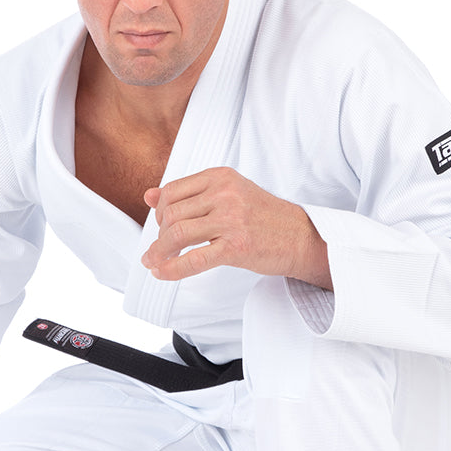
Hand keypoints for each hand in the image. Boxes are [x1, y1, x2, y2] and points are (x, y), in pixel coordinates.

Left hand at [141, 167, 331, 287]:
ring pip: (177, 235)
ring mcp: (231, 219)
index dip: (160, 211)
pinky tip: (162, 273)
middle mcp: (225, 193)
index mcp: (221, 177)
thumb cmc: (265, 218)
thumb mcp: (228, 194)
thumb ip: (190, 194)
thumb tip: (149, 195)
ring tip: (156, 262)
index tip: (162, 226)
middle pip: (171, 214)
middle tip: (162, 249)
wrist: (301, 237)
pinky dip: (172, 269)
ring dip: (160, 252)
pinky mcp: (237, 246)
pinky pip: (194, 259)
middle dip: (160, 235)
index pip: (172, 190)